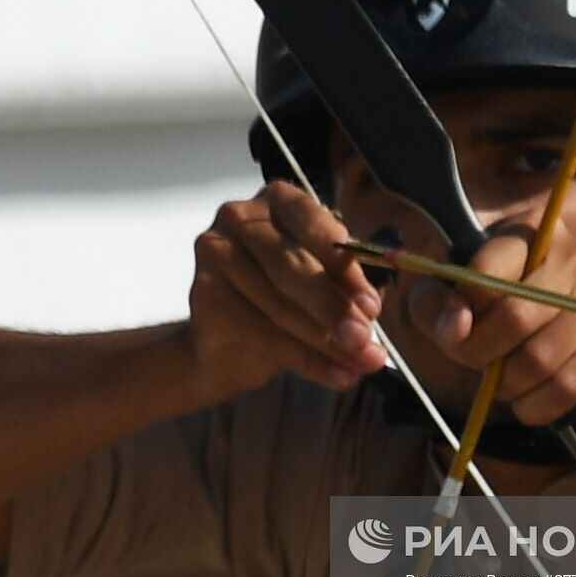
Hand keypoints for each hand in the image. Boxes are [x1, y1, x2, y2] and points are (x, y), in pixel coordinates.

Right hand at [187, 181, 386, 392]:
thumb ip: (347, 286)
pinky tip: (336, 376)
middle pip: (292, 267)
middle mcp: (240, 216)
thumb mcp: (325, 284)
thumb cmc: (284, 301)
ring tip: (360, 365)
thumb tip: (372, 307)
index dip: (346, 269)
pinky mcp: (203, 293)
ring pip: (279, 305)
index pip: (315, 225)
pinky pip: (262, 332)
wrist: (226, 345)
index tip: (372, 306)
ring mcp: (215, 252)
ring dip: (326, 342)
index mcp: (279, 200)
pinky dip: (306, 360)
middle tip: (364, 341)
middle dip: (334, 308)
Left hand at [405, 219, 575, 424]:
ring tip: (503, 381)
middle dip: (482, 355)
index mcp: (530, 229)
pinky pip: (568, 385)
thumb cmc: (498, 314)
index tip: (455, 333)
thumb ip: (433, 306)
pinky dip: (536, 406)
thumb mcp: (450, 300)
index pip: (484, 275)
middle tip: (477, 366)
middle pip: (514, 317)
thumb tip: (456, 327)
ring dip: (508, 385)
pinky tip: (527, 401)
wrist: (570, 345)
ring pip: (540, 358)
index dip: (460, 316)